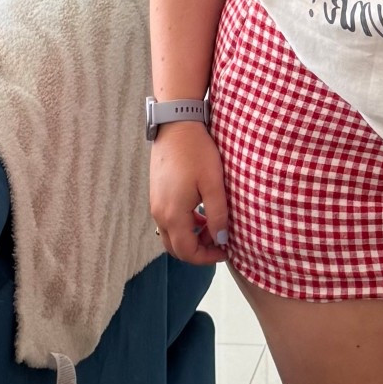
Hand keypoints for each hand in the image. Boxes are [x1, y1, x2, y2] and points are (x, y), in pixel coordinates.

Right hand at [149, 122, 229, 265]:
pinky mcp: (156, 195)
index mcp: (174, 214)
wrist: (176, 126)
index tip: (227, 250)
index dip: (208, 257)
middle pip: (176, 249)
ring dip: (192, 238)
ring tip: (213, 226)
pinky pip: (168, 221)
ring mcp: (155, 204)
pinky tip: (200, 214)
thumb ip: (218, 215)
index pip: (188, 252)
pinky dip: (184, 226)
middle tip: (220, 242)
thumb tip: (222, 239)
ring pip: (171, 236)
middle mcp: (160, 214)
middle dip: (199, 251)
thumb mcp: (214, 185)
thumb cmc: (197, 153)